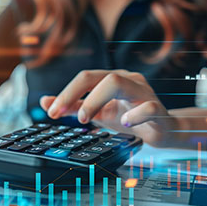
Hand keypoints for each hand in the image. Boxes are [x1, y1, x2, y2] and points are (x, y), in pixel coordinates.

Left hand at [40, 70, 180, 147]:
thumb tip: (45, 101)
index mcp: (112, 80)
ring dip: (96, 100)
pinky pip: (149, 107)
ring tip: (85, 119)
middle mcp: (127, 80)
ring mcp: (144, 93)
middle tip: (63, 115)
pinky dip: (135, 114)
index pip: (85, 78)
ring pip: (119, 83)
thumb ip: (73, 107)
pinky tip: (124, 123)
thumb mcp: (98, 112)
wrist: (162, 129)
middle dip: (76, 94)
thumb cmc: (130, 117)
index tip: (51, 111)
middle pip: (98, 76)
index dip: (66, 93)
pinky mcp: (158, 110)